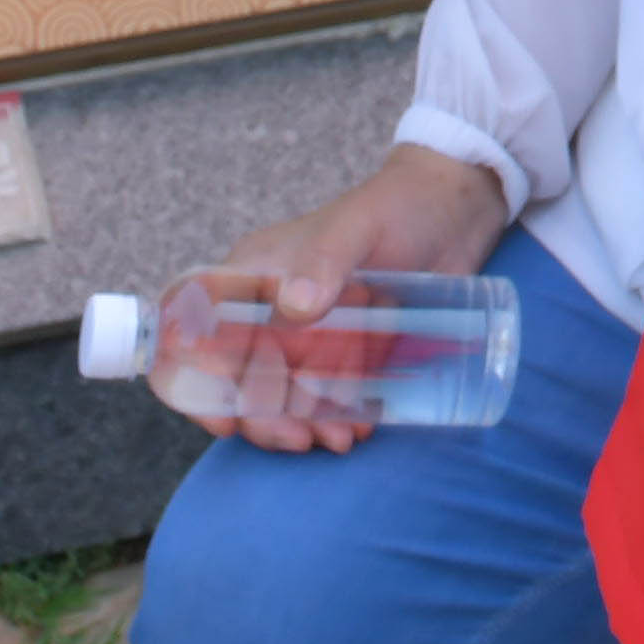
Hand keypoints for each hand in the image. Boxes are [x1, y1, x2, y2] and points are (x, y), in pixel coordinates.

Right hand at [164, 139, 513, 453]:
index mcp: (252, 272)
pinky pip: (320, 396)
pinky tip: (359, 428)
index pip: (192, 323)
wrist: (456, 211)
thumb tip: (294, 308)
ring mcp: (306, 334)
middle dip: (259, 417)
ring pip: (276, 394)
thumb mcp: (359, 227)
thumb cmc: (399, 206)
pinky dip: (330, 418)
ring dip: (296, 425)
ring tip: (340, 437)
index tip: (222, 411)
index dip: (187, 370)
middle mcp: (269, 307)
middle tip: (300, 437)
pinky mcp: (343, 351)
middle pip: (234, 374)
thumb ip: (326, 260)